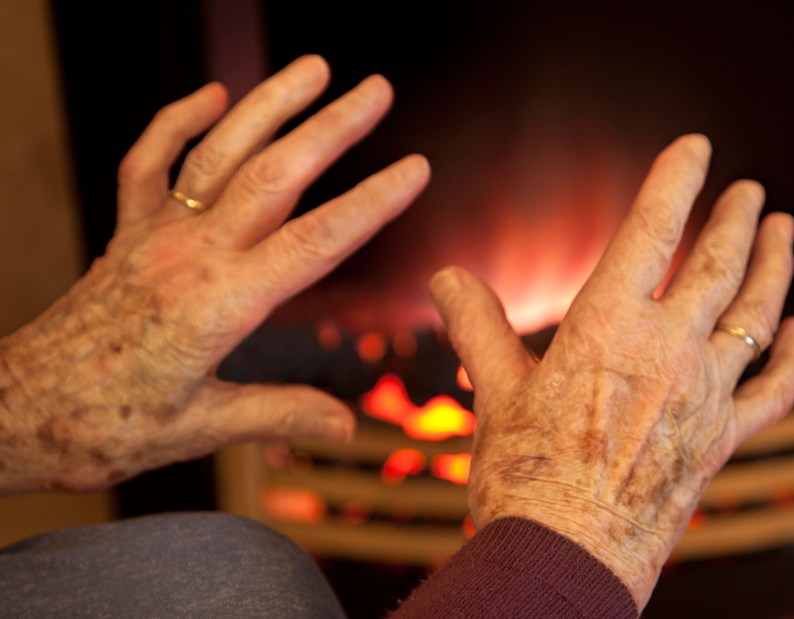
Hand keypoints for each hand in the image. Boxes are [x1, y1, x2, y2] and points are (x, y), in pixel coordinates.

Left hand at [0, 55, 429, 493]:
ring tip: (314, 68)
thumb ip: (280, 415)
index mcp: (221, 305)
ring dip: (270, 105)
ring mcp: (155, 236)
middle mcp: (191, 256)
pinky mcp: (126, 233)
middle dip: (332, 128)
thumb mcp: (200, 429)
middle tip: (377, 91)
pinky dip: (178, 121)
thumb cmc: (105, 426)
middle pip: (276, 175)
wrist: (17, 411)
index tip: (414, 169)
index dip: (372, 202)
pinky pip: (149, 162)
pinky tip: (212, 94)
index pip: (316, 241)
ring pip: (219, 153)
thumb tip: (347, 427)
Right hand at [430, 134, 793, 609]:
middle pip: (719, 267)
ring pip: (757, 317)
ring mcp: (705, 397)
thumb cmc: (525, 477)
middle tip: (751, 190)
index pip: (652, 232)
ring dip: (775, 267)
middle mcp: (669, 352)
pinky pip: (774, 392)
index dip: (676, 181)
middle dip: (738, 219)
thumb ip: (477, 324)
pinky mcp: (722, 441)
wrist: (563, 558)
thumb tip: (446, 277)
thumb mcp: (495, 391)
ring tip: (785, 230)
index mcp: (609, 327)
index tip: (695, 148)